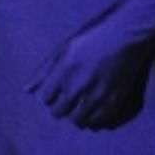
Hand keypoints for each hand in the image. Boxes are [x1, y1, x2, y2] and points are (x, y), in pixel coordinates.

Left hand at [25, 12, 154, 129]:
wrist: (128, 32)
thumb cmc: (94, 34)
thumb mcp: (65, 46)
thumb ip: (44, 70)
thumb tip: (26, 90)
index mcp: (63, 71)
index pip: (45, 98)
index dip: (49, 96)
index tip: (55, 92)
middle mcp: (77, 86)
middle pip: (59, 112)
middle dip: (60, 107)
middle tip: (67, 100)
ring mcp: (96, 95)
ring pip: (77, 121)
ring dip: (75, 115)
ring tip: (80, 106)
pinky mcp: (114, 100)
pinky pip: (98, 122)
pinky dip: (93, 120)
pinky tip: (93, 112)